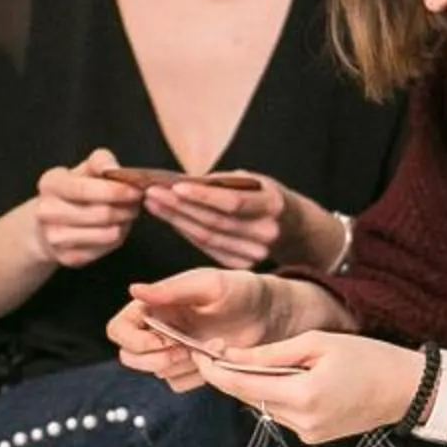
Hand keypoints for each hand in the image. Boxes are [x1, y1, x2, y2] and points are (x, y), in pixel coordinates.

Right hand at [32, 148, 144, 268]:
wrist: (49, 224)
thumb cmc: (74, 192)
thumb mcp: (84, 170)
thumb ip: (100, 163)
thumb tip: (113, 169)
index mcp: (50, 184)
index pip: (84, 189)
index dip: (114, 190)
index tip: (136, 190)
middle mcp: (46, 211)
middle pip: (100, 214)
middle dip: (125, 208)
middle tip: (136, 203)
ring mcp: (54, 238)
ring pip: (106, 234)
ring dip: (124, 224)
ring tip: (126, 215)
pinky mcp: (67, 258)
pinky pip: (105, 249)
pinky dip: (116, 238)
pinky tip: (114, 228)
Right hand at [110, 268, 282, 391]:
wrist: (269, 314)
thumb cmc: (239, 290)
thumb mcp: (208, 283)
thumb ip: (171, 289)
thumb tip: (134, 290)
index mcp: (153, 306)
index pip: (118, 330)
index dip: (134, 340)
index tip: (164, 340)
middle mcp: (156, 329)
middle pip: (130, 357)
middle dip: (156, 359)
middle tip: (188, 349)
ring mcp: (172, 352)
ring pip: (156, 373)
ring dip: (181, 366)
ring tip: (211, 347)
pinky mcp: (190, 370)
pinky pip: (178, 384)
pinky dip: (195, 377)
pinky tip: (216, 359)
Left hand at [143, 172, 308, 269]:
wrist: (294, 227)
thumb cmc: (265, 196)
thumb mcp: (255, 181)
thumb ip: (224, 183)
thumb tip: (185, 182)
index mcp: (273, 205)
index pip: (233, 203)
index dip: (203, 196)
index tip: (175, 185)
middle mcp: (266, 233)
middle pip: (215, 221)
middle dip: (180, 206)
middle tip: (153, 192)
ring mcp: (255, 253)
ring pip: (207, 237)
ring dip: (176, 219)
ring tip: (153, 202)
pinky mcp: (242, 265)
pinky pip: (207, 248)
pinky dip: (186, 232)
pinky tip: (169, 218)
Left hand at [196, 331, 427, 445]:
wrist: (405, 390)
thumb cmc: (367, 357)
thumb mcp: (317, 343)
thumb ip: (270, 354)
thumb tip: (229, 356)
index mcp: (302, 395)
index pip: (240, 385)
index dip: (213, 369)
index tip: (197, 352)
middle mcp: (300, 421)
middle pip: (247, 397)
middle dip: (229, 375)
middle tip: (215, 350)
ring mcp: (307, 433)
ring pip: (262, 405)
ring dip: (254, 384)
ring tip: (257, 360)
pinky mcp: (313, 437)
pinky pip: (281, 412)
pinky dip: (276, 394)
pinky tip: (289, 378)